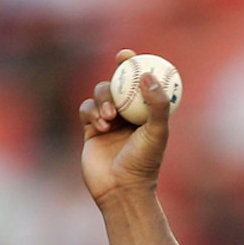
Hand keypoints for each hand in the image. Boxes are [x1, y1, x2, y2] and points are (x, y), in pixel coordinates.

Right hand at [80, 49, 173, 203]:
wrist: (121, 189)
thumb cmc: (144, 163)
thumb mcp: (156, 133)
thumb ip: (156, 105)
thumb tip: (148, 75)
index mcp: (148, 114)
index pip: (143, 84)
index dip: (137, 66)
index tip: (131, 55)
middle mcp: (130, 115)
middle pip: (120, 84)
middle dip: (119, 73)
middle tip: (121, 62)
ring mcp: (110, 122)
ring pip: (101, 94)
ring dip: (104, 98)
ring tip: (111, 117)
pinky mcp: (90, 130)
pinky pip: (86, 109)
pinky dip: (91, 111)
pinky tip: (100, 126)